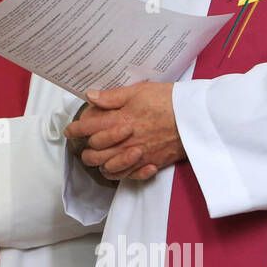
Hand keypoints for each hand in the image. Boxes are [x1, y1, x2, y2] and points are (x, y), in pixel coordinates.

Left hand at [65, 83, 184, 181]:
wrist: (196, 118)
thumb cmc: (168, 100)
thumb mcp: (139, 91)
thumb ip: (112, 97)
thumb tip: (90, 96)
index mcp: (119, 120)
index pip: (88, 128)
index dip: (75, 129)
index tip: (70, 130)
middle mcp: (124, 141)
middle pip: (93, 153)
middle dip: (85, 148)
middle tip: (86, 142)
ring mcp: (137, 156)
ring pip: (108, 168)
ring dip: (101, 161)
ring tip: (102, 153)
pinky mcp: (150, 164)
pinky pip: (128, 176)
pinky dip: (122, 172)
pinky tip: (123, 164)